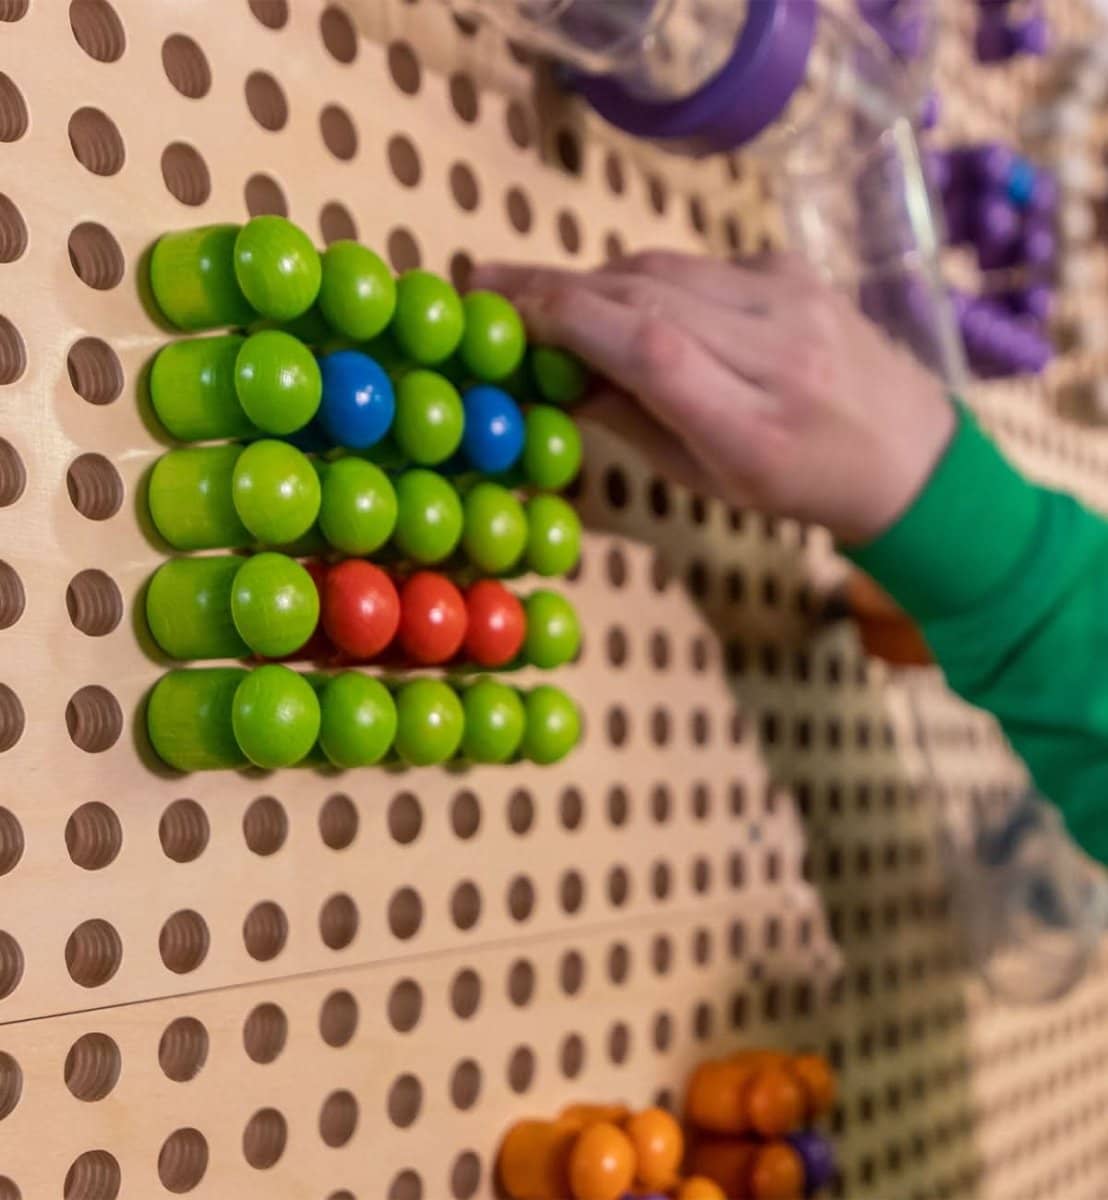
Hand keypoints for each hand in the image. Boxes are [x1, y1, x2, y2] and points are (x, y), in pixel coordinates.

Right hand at [473, 251, 955, 544]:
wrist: (908, 452)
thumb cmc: (798, 485)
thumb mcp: (710, 480)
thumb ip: (633, 423)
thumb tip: (556, 376)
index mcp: (755, 425)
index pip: (650, 349)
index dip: (567, 321)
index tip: (501, 311)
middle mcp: (778, 349)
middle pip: (647, 294)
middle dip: (556, 287)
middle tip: (487, 283)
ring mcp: (792, 296)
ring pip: (663, 268)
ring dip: (591, 278)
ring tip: (533, 290)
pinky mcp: (791, 267)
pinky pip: (694, 265)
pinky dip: (643, 278)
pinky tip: (616, 298)